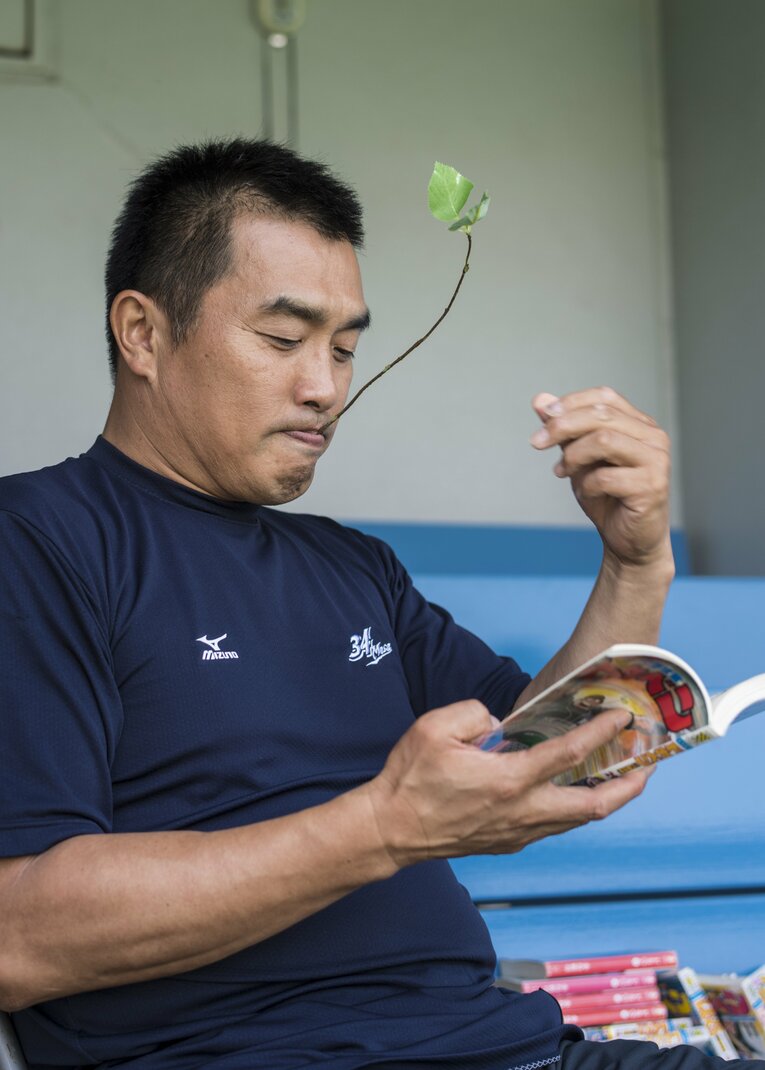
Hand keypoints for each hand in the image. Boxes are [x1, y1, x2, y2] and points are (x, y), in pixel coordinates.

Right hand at [363, 699, 650, 868]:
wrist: (392, 829)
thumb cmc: (410, 779)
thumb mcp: (434, 727)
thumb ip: (473, 713)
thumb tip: (498, 723)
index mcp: (509, 780)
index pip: (568, 754)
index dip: (601, 733)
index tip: (622, 718)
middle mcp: (522, 812)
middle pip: (592, 805)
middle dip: (627, 787)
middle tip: (647, 767)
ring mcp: (517, 832)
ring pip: (575, 821)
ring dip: (604, 801)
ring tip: (620, 781)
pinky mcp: (507, 842)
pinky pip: (553, 827)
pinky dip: (573, 810)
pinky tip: (572, 795)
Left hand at [530, 387, 671, 569]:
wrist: (629, 541)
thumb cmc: (606, 497)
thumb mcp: (578, 458)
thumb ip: (563, 429)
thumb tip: (540, 400)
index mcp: (639, 424)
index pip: (605, 397)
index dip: (571, 402)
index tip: (543, 416)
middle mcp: (653, 437)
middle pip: (601, 415)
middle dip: (561, 426)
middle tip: (537, 443)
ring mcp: (656, 460)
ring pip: (604, 440)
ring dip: (573, 455)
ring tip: (561, 471)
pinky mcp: (651, 486)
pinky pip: (606, 476)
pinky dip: (586, 484)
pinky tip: (584, 493)